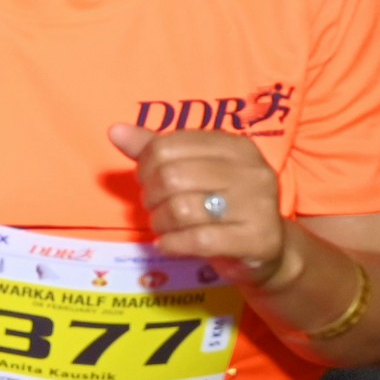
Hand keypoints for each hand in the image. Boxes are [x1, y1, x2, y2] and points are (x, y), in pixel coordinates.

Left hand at [108, 124, 285, 276]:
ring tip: (165, 226)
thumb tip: (116, 131)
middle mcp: (252, 170)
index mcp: (235, 146)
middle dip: (152, 196)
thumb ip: (154, 149)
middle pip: (171, 176)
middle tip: (156, 207)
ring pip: (182, 209)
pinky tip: (169, 244)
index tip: (149, 181)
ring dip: (161, 222)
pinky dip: (173, 244)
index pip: (166, 146)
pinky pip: (199, 240)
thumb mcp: (191, 171)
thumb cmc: (220, 204)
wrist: (264, 248)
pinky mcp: (259, 239)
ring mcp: (259, 205)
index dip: (145, 167)